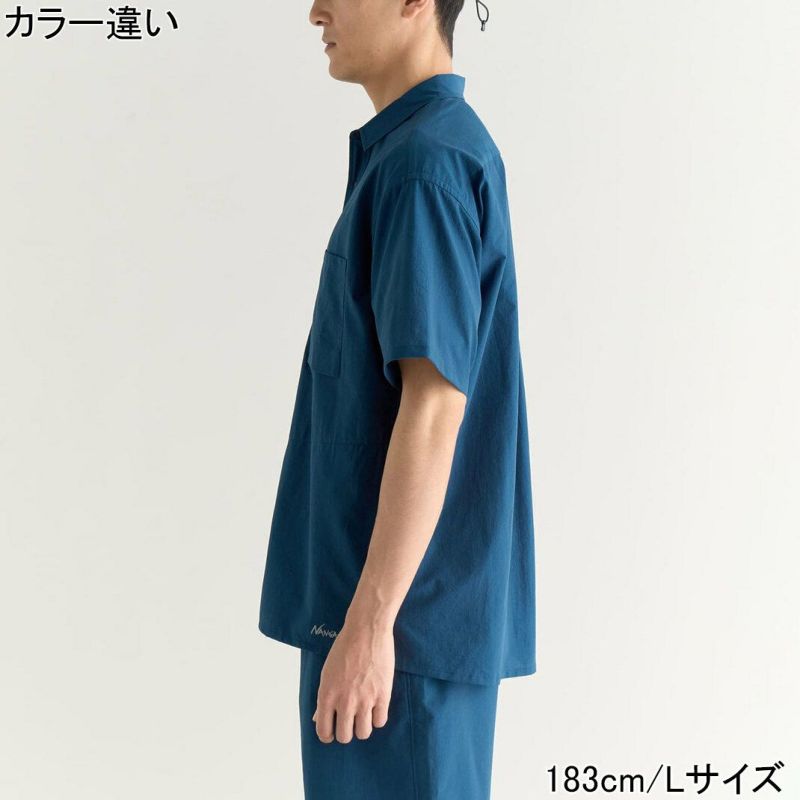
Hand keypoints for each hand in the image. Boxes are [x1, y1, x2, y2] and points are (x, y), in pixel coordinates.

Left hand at [311, 620, 394, 743]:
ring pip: (363, 733)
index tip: (332, 732)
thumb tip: (317, 717)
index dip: (327, 735)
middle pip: (345, 736)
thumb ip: (323, 697)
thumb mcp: (327, 672)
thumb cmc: (344, 647)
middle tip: (349, 721)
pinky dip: (377, 717)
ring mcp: (365, 700)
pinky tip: (375, 707)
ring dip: (362, 726)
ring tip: (363, 715)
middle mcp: (344, 701)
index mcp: (326, 695)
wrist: (366, 630)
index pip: (323, 731)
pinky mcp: (383, 695)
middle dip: (346, 731)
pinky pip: (380, 721)